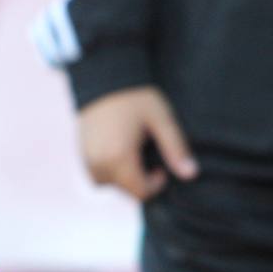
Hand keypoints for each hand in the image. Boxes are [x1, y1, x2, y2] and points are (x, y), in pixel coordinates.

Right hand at [77, 84, 197, 199]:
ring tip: (133, 151)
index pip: (140, 192)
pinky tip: (118, 147)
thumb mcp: (161, 120)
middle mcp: (99, 164)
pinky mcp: (81, 154)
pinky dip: (110, 169)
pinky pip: (97, 174)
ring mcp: (87, 160)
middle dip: (139, 180)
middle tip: (147, 154)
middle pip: (125, 191)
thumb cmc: (136, 98)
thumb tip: (191, 174)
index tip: (161, 166)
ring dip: (123, 176)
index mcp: (119, 158)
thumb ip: (176, 149)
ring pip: (109, 184)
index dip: (155, 184)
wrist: (103, 79)